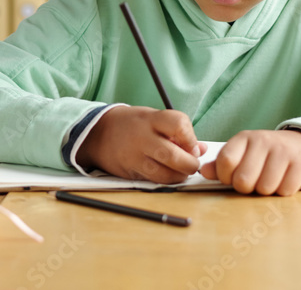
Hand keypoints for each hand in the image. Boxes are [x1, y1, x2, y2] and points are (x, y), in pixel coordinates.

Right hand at [75, 106, 208, 183]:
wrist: (98, 133)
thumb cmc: (133, 124)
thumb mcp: (154, 119)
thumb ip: (178, 133)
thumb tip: (202, 149)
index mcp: (150, 119)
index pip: (179, 125)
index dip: (191, 138)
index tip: (192, 144)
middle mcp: (142, 137)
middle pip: (173, 156)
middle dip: (190, 164)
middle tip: (192, 164)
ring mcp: (134, 157)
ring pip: (164, 174)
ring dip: (179, 176)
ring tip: (181, 171)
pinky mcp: (129, 172)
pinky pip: (153, 182)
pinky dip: (165, 181)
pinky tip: (167, 175)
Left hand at [199, 129, 300, 195]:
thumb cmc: (267, 154)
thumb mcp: (243, 153)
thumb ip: (222, 164)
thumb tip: (203, 172)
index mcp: (244, 138)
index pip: (225, 161)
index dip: (225, 177)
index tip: (231, 179)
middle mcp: (263, 141)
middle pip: (243, 180)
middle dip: (246, 188)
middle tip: (253, 182)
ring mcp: (283, 151)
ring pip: (264, 188)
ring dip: (266, 191)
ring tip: (270, 180)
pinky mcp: (300, 163)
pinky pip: (285, 190)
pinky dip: (283, 191)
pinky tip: (284, 180)